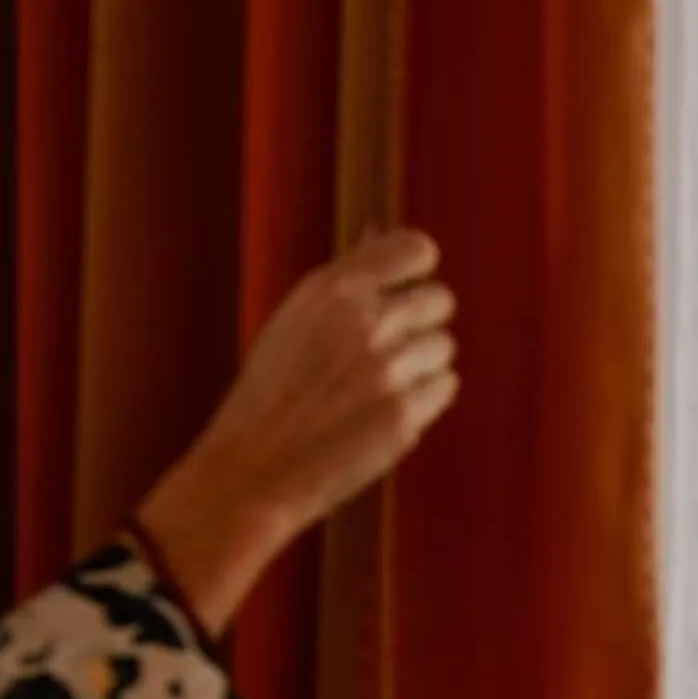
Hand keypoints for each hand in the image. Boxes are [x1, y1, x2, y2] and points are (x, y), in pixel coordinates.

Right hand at [134, 229, 460, 632]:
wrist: (252, 467)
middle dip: (422, 321)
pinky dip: (424, 398)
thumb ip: (346, 281)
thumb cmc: (273, 391)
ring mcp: (387, 370)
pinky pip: (445, 387)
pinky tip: (384, 410)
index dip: (418, 267)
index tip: (409, 284)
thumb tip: (380, 231)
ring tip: (375, 386)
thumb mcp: (296, 320)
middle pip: (440, 299)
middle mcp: (364, 322)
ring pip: (444, 348)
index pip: (416, 249)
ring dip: (422, 365)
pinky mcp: (404, 414)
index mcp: (331, 289)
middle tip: (387, 347)